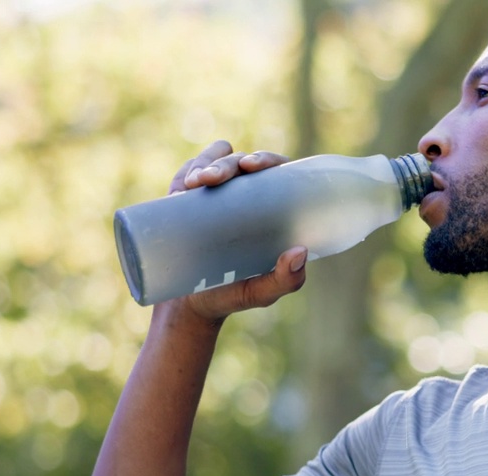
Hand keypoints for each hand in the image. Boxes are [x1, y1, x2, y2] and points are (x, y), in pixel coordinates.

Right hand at [159, 140, 305, 323]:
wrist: (190, 304)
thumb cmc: (234, 295)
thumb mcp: (263, 292)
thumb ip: (286, 280)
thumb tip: (300, 251)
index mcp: (271, 211)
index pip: (276, 173)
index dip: (267, 160)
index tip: (252, 166)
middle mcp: (245, 197)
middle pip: (242, 164)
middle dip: (227, 163)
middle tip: (213, 179)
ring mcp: (215, 196)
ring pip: (214, 163)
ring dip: (206, 163)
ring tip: (195, 184)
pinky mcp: (187, 200)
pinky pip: (190, 173)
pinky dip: (189, 168)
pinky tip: (187, 180)